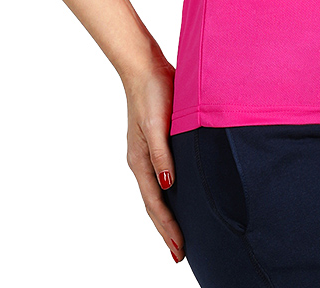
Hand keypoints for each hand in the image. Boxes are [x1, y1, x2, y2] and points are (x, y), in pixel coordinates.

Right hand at [124, 50, 185, 263]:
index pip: (156, 203)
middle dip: (165, 230)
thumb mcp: (157, 123)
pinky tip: (178, 195)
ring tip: (177, 234)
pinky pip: (161, 176)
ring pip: (157, 193)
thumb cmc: (152, 92)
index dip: (167, 228)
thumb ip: (162, 154)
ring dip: (166, 215)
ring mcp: (147, 152)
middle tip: (179, 254)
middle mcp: (142, 161)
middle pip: (154, 204)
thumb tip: (168, 186)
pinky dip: (168, 194)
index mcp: (140, 160)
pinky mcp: (156, 142)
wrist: (146, 66)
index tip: (178, 250)